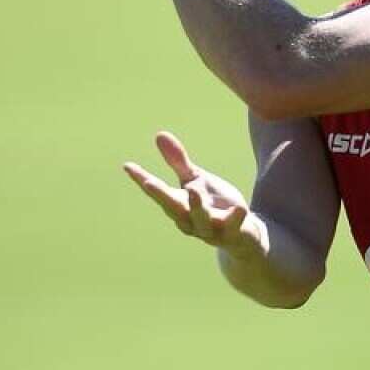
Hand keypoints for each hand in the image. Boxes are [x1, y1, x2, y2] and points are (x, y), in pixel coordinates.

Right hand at [123, 131, 261, 255]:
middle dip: (161, 196)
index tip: (127, 166)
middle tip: (148, 182)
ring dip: (196, 207)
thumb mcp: (196, 180)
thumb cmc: (212, 205)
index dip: (141, 179)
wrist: (241, 235)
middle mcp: (189, 219)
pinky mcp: (232, 233)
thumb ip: (178, 161)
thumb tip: (159, 134)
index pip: (157, 191)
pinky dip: (235, 218)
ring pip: (200, 220)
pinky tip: (239, 208)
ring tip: (194, 190)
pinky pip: (233, 226)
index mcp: (178, 205)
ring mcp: (210, 228)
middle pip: (173, 207)